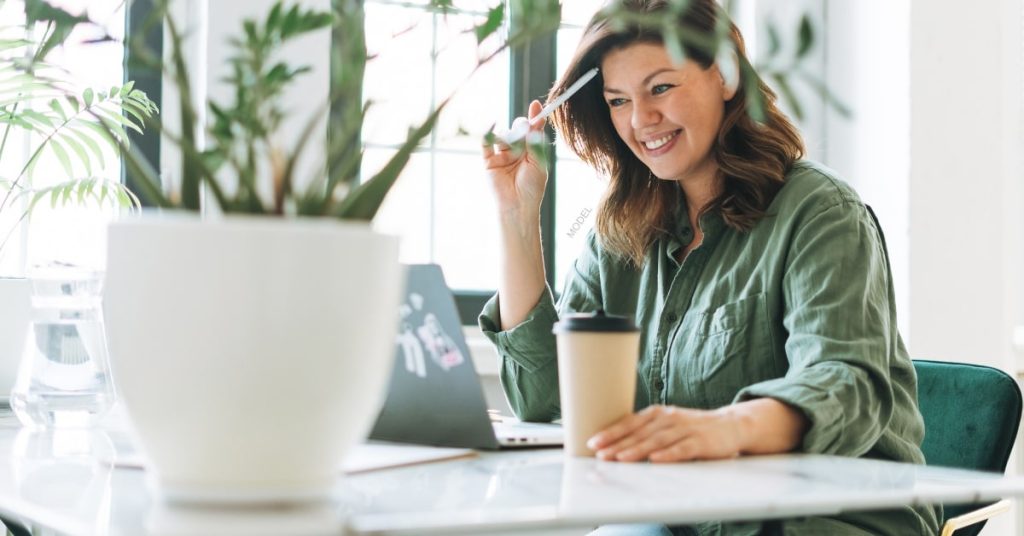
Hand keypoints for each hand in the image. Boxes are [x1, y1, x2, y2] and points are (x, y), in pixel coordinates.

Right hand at [481, 100, 547, 216]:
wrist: (518, 205)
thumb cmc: (532, 187)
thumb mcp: (538, 161)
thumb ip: (536, 141)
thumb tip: (537, 119)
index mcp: (530, 152)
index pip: (532, 131)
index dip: (534, 117)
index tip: (537, 105)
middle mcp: (516, 152)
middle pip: (517, 130)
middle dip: (521, 127)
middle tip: (524, 130)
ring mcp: (502, 156)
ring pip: (503, 135)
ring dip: (509, 135)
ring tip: (513, 145)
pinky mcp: (489, 161)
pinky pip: (486, 144)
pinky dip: (488, 133)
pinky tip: (492, 126)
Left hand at [587, 405, 745, 462]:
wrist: (731, 425)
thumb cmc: (692, 428)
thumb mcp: (666, 425)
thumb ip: (645, 431)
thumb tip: (615, 445)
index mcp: (657, 414)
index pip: (630, 422)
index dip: (611, 432)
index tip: (593, 442)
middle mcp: (669, 418)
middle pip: (640, 432)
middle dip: (618, 443)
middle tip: (600, 453)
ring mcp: (685, 428)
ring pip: (657, 440)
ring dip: (638, 449)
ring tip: (621, 458)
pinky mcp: (701, 441)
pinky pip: (683, 448)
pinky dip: (669, 454)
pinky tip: (656, 460)